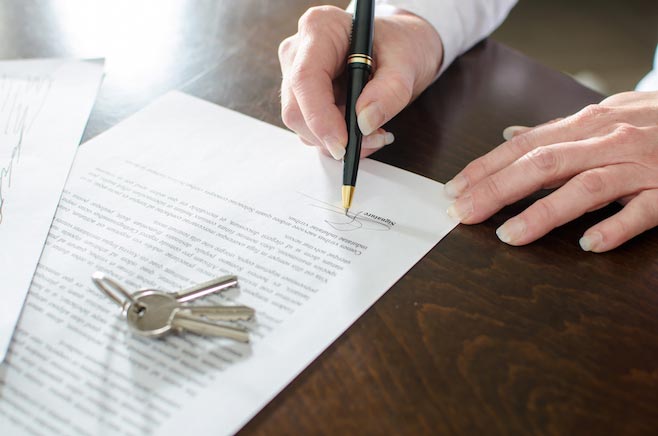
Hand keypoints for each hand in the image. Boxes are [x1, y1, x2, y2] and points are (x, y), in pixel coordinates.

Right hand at [278, 5, 442, 158]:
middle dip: (332, 135)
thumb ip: (391, 91)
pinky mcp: (302, 98)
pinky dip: (337, 138)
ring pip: (301, 124)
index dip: (320, 117)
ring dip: (338, 139)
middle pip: (297, 108)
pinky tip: (362, 129)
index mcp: (321, 28)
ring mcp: (296, 75)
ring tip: (375, 133)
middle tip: (372, 140)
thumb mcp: (407, 63)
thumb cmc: (399, 45)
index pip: (306, 79)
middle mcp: (300, 51)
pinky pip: (310, 129)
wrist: (397, 49)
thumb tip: (365, 122)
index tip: (342, 144)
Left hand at [445, 91, 657, 251]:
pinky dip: (615, 228)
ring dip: (543, 212)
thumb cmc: (650, 122)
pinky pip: (642, 211)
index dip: (486, 166)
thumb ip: (557, 132)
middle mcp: (607, 141)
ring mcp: (639, 167)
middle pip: (543, 164)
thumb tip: (511, 136)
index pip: (525, 145)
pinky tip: (588, 245)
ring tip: (509, 235)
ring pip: (585, 187)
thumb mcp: (601, 118)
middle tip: (464, 213)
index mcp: (587, 124)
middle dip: (498, 189)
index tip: (454, 188)